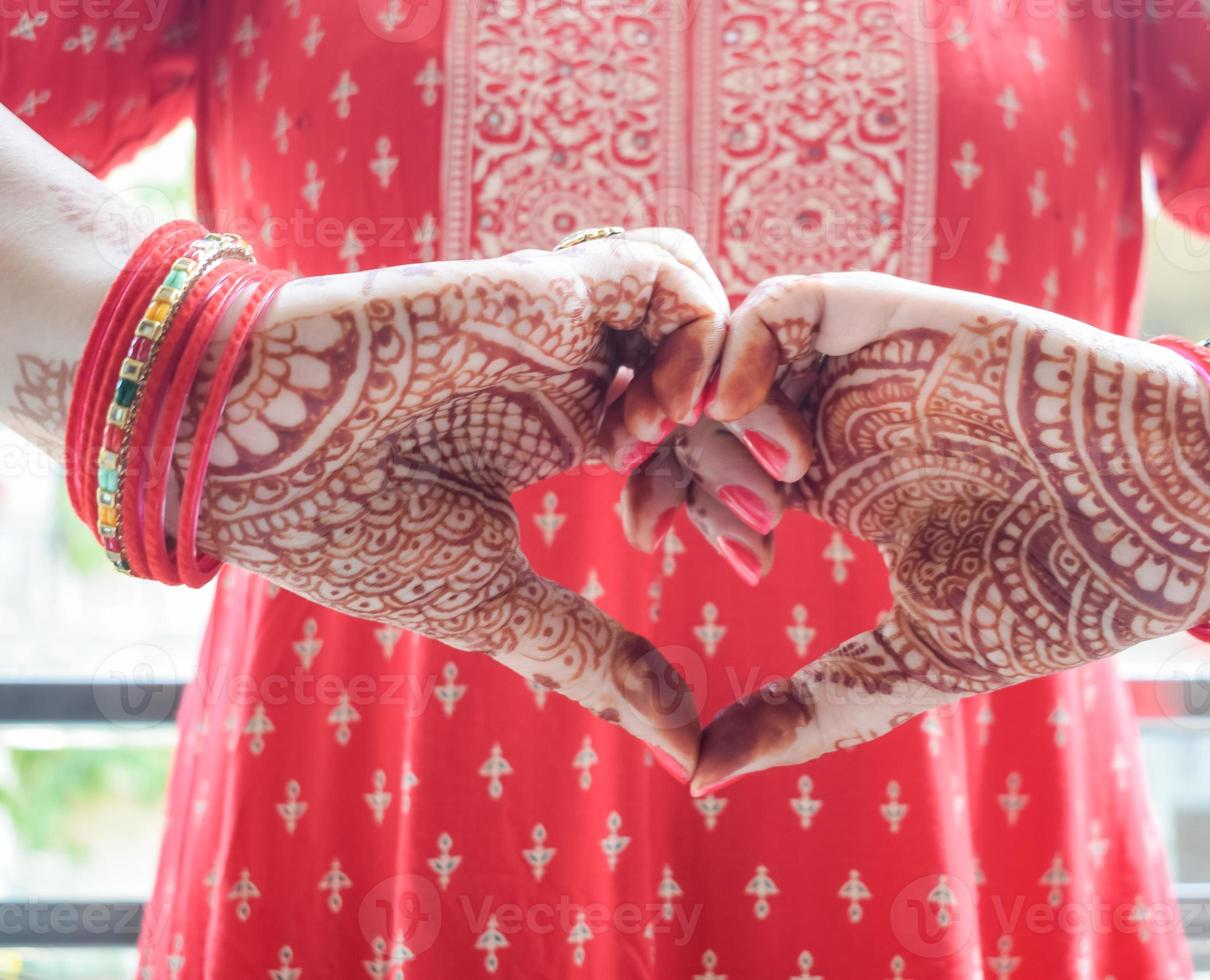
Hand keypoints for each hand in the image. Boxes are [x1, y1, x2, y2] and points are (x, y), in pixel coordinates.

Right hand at [184, 229, 726, 777]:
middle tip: (760, 526)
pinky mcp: (542, 285)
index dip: (733, 496)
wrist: (242, 452)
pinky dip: (689, 340)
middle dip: (756, 451)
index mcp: (567, 430)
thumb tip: (683, 746)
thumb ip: (595, 659)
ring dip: (730, 384)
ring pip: (703, 310)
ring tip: (693, 457)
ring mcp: (562, 324)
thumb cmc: (346, 528)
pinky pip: (661, 274)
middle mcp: (576, 371)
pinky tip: (648, 421)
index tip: (748, 563)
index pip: (694, 442)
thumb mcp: (492, 605)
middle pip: (715, 379)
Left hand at [679, 272, 1209, 792]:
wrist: (1180, 518)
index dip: (663, 494)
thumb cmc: (1064, 593)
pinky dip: (743, 344)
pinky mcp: (910, 321)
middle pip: (710, 407)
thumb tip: (696, 774)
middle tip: (648, 507)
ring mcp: (875, 365)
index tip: (640, 541)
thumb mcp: (916, 661)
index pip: (714, 470)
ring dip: (687, 390)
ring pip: (737, 345)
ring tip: (667, 444)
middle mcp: (849, 417)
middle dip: (661, 449)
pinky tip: (732, 406)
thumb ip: (809, 706)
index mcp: (843, 485)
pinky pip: (794, 304)